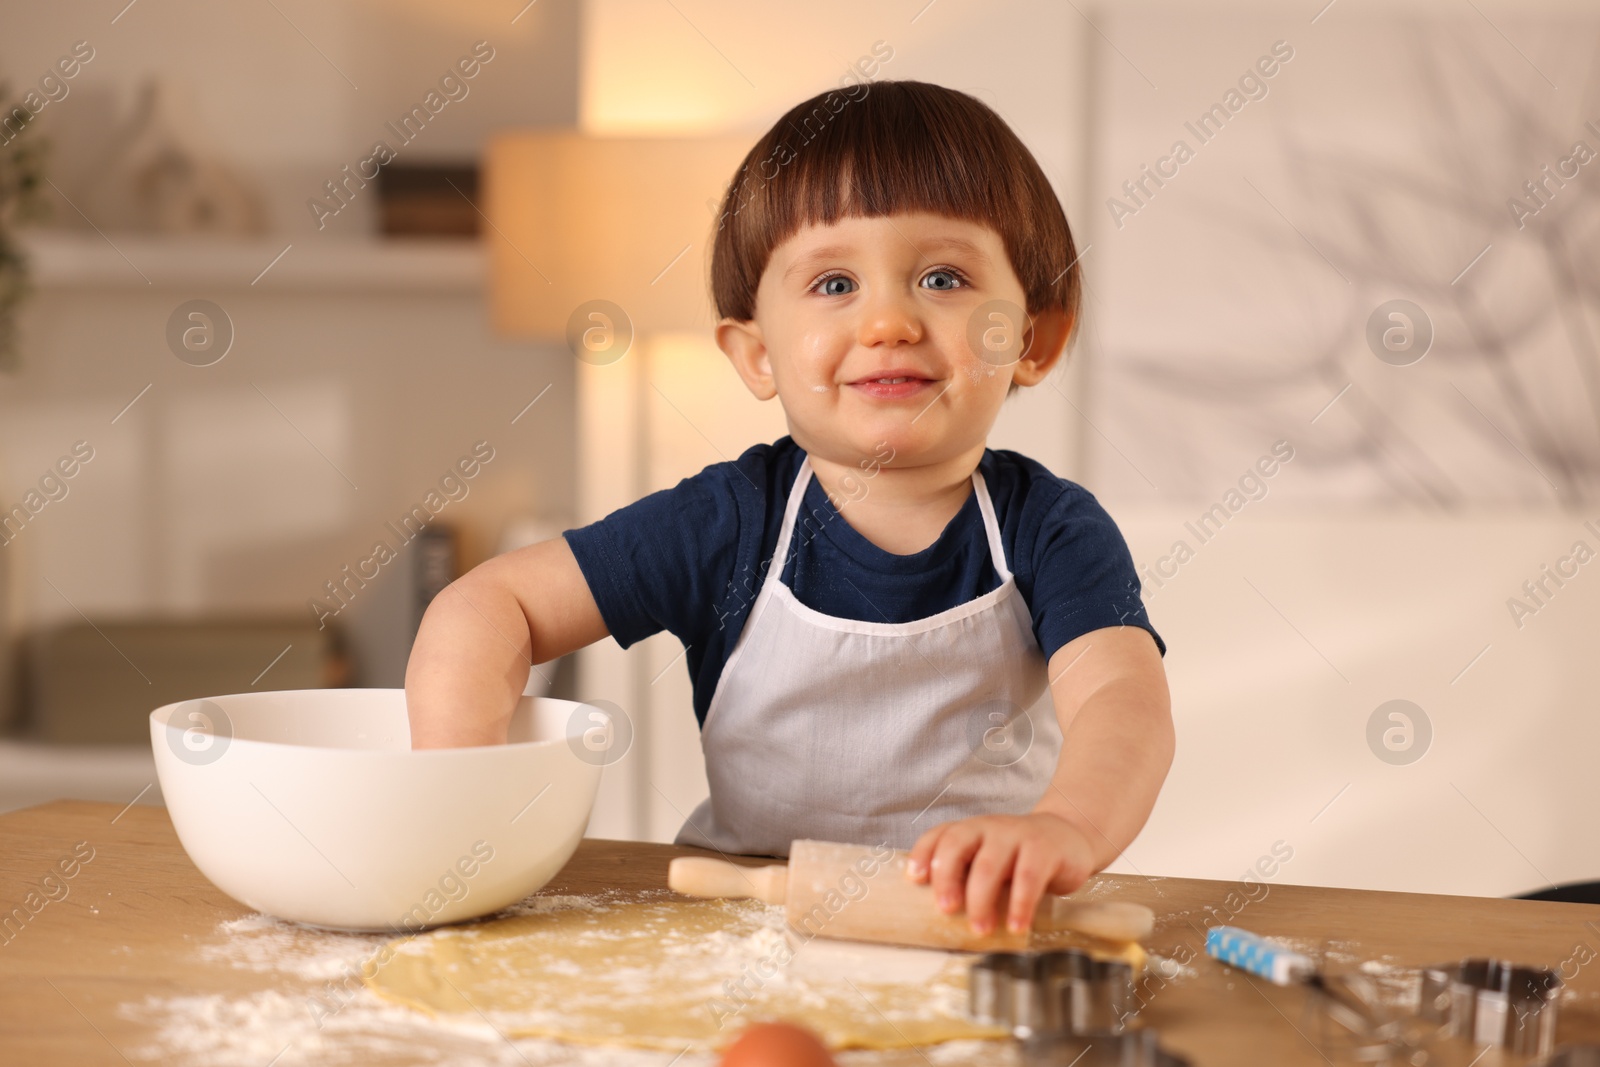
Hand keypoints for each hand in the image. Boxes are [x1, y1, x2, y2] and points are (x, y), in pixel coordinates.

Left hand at [905, 812, 1097, 935]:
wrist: (1068, 838)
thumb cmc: (1019, 858)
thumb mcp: (990, 861)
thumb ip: (968, 878)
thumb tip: (941, 918)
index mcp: (970, 830)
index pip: (939, 835)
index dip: (923, 854)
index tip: (915, 880)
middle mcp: (988, 828)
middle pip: (957, 845)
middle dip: (947, 879)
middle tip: (946, 910)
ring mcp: (1016, 835)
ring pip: (989, 864)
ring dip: (981, 899)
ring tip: (981, 929)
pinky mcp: (1044, 849)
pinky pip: (1028, 877)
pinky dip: (1019, 905)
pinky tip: (1016, 925)